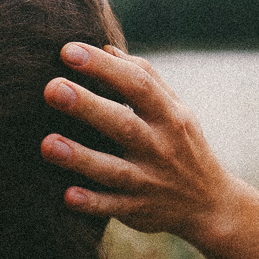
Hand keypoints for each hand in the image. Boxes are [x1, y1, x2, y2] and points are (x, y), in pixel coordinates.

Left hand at [41, 42, 240, 242]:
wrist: (211, 206)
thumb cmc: (182, 145)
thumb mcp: (177, 110)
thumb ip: (146, 78)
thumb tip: (108, 49)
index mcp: (169, 116)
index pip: (137, 84)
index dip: (103, 67)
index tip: (68, 50)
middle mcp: (160, 146)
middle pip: (123, 123)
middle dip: (87, 106)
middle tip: (52, 88)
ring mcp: (149, 181)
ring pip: (113, 169)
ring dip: (81, 157)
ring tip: (47, 143)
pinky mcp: (138, 210)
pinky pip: (113, 208)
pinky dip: (92, 203)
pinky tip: (67, 195)